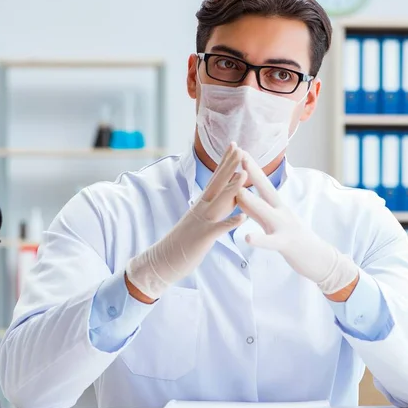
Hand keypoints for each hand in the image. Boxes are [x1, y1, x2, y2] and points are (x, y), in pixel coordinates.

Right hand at [126, 143, 246, 299]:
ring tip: (245, 174)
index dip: (225, 162)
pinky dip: (230, 222)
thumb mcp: (201, 220)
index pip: (215, 179)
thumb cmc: (184, 242)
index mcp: (201, 204)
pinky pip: (218, 229)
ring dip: (232, 188)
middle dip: (229, 166)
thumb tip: (231, 196)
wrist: (162, 261)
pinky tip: (242, 217)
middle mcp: (200, 209)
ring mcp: (201, 222)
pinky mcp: (202, 238)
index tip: (235, 146)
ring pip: (218, 202)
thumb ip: (215, 208)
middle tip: (240, 148)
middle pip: (217, 183)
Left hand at [235, 152, 358, 295]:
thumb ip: (256, 209)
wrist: (320, 259)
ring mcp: (284, 226)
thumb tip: (239, 194)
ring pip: (266, 212)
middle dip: (252, 171)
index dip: (250, 167)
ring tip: (238, 192)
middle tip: (240, 155)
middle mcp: (281, 211)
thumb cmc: (293, 239)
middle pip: (266, 188)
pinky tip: (247, 237)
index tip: (239, 151)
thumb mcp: (273, 220)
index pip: (262, 182)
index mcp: (277, 205)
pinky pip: (271, 242)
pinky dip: (259, 239)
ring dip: (252, 201)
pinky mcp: (286, 244)